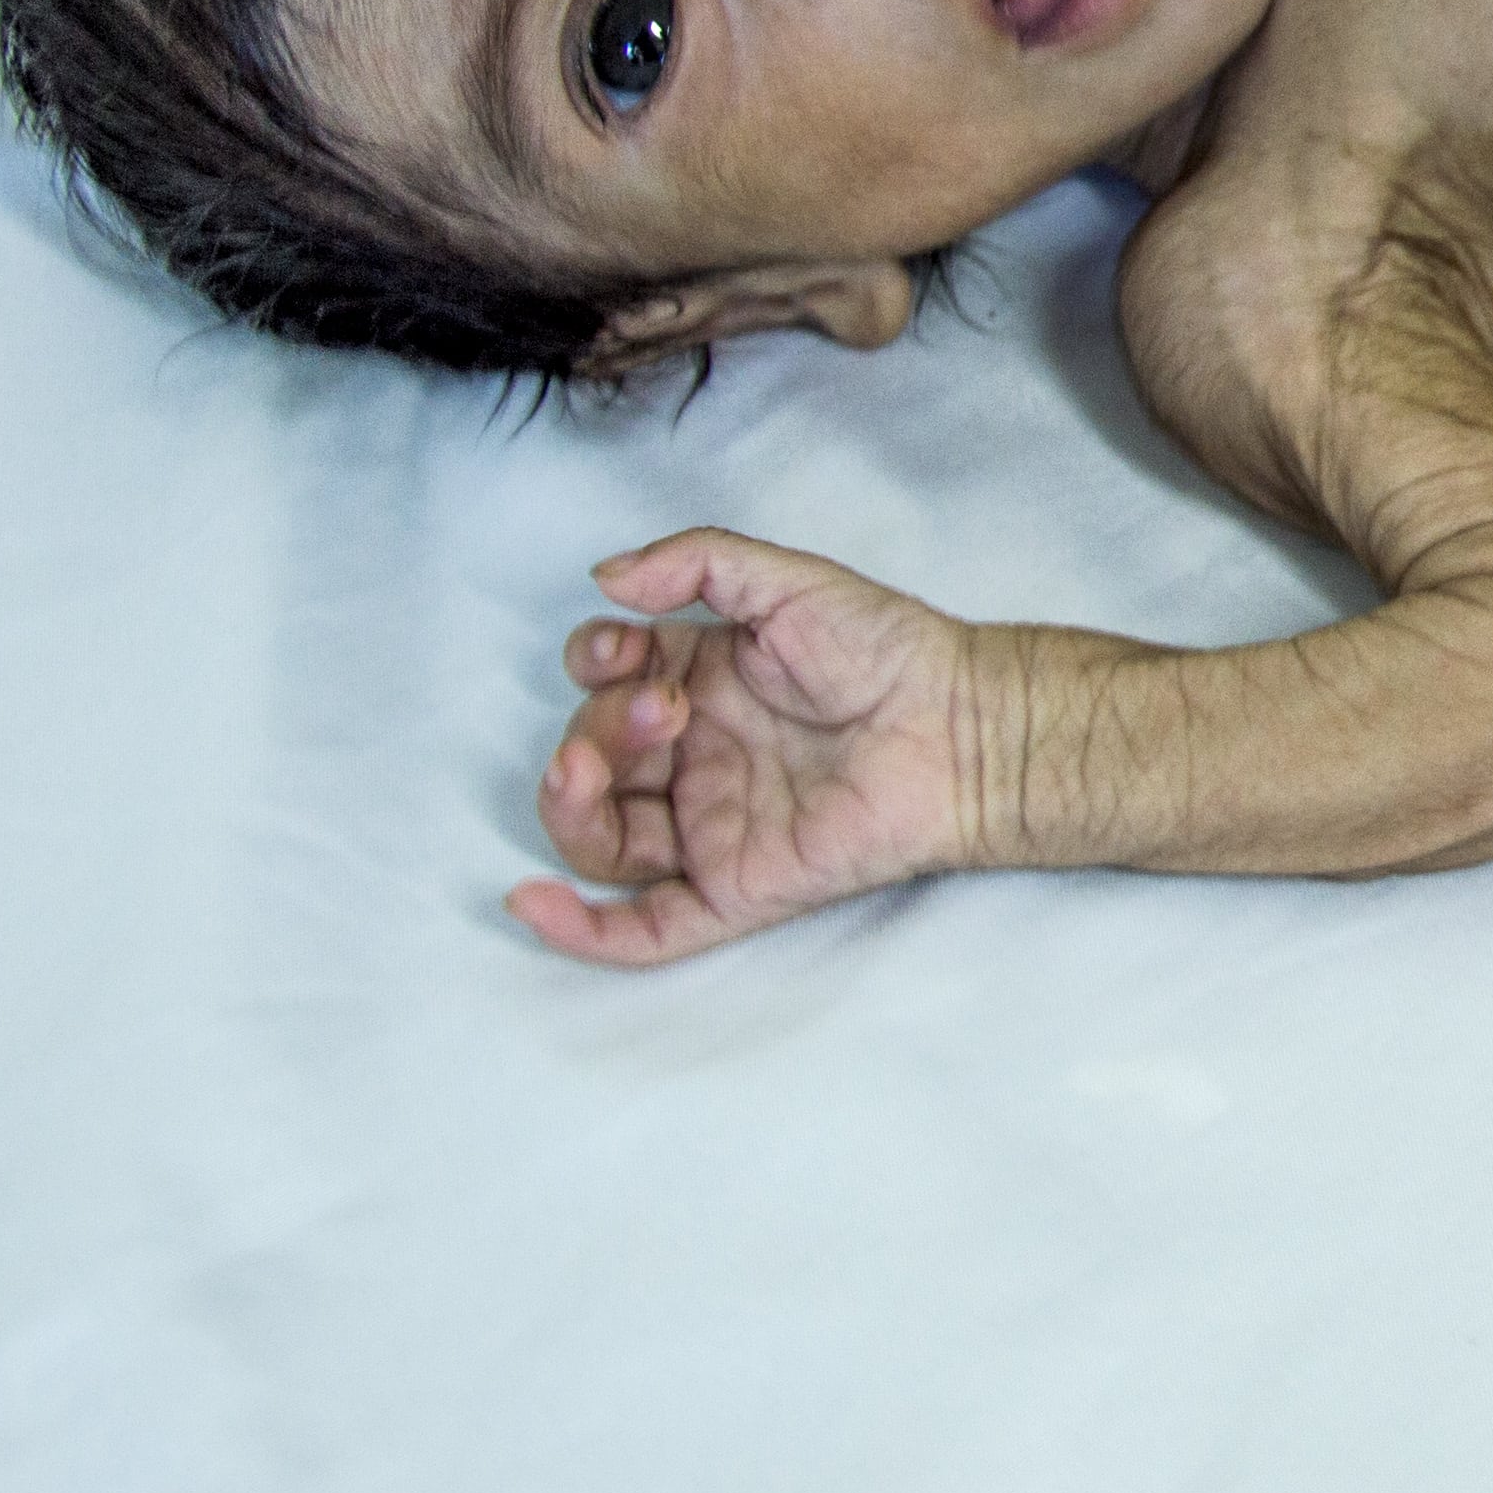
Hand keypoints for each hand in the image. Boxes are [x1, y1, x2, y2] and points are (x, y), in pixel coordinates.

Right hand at [510, 531, 989, 967]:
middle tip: (657, 707)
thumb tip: (604, 577)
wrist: (959, 722)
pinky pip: (647, 927)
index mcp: (698, 688)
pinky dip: (582, 930)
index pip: (603, 686)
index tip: (617, 649)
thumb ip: (696, 562)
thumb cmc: (887, 651)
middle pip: (594, 763)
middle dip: (594, 731)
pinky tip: (533, 902)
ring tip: (586, 767)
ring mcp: (712, 828)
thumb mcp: (786, 581)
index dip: (592, 666)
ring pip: (602, 843)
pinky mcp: (737, 887)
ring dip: (569, 806)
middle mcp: (695, 761)